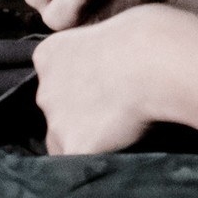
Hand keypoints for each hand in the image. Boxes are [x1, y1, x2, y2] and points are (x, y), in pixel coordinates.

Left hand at [33, 5, 189, 155]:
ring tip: (120, 133)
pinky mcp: (74, 145)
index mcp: (48, 56)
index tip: (102, 93)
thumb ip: (95, 56)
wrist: (153, 60)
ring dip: (85, 141)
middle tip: (114, 116)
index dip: (78, 92)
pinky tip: (121, 147)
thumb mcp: (107, 35)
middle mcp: (44, 90)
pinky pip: (79, 163)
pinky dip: (98, 158)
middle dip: (78, 118)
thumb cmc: (144, 38)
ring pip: (62, 141)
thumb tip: (110, 71)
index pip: (54, 83)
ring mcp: (56, 120)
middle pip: (55, 114)